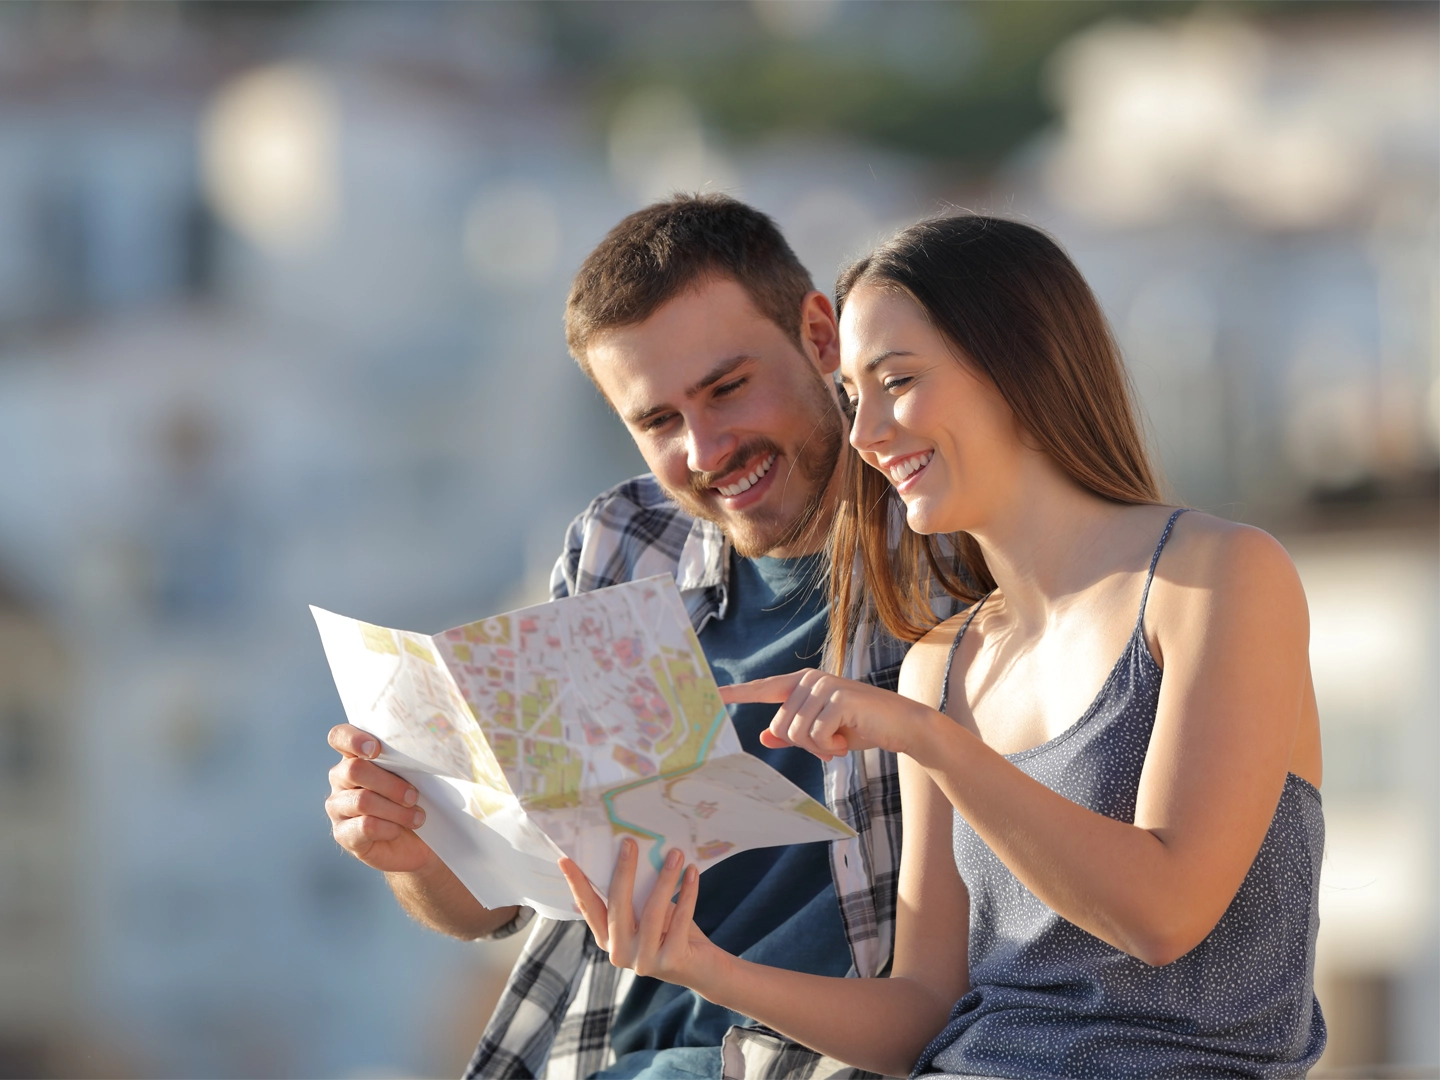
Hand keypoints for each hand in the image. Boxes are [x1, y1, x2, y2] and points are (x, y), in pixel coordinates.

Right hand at [326, 723, 435, 873]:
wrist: (418, 842)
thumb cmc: (416, 800)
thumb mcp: (417, 776)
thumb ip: (411, 760)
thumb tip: (429, 749)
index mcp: (356, 756)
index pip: (340, 737)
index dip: (353, 739)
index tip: (376, 750)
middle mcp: (341, 778)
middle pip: (354, 770)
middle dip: (391, 784)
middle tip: (414, 796)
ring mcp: (337, 806)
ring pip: (362, 800)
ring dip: (396, 810)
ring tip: (417, 817)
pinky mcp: (342, 834)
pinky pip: (365, 826)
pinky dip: (389, 828)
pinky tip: (398, 830)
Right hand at [560, 838, 728, 994]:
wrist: (704, 970)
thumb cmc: (673, 934)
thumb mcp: (648, 916)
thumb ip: (635, 898)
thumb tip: (626, 857)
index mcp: (608, 940)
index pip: (589, 908)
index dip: (577, 884)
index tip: (565, 860)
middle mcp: (620, 953)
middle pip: (618, 905)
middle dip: (624, 870)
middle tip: (630, 842)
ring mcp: (644, 960)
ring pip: (652, 911)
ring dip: (665, 878)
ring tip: (675, 853)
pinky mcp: (671, 960)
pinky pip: (680, 919)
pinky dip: (688, 893)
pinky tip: (692, 873)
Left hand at [719, 669, 942, 762]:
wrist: (902, 726)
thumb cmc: (860, 728)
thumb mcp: (822, 734)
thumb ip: (792, 734)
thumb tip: (763, 736)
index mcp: (800, 683)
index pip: (761, 689)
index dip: (735, 693)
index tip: (710, 694)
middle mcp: (808, 679)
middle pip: (781, 726)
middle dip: (805, 744)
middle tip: (831, 742)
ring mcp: (823, 686)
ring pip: (796, 733)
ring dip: (820, 747)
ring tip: (842, 738)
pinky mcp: (838, 698)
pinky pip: (816, 736)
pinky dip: (832, 746)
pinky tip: (849, 737)